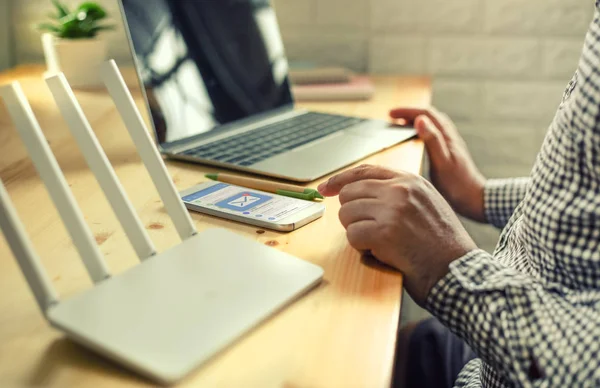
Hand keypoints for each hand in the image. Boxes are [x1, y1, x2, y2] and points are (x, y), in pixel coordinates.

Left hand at [318, 165, 476, 304]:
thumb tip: (360, 192)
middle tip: (369, 231)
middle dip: (352, 215)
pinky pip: (352, 235)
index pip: (364, 171)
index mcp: (410, 180)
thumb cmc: (442, 244)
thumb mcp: (426, 204)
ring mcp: (392, 209)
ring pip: (346, 214)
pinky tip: (383, 253)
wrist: (458, 270)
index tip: (325, 188)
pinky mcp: (385, 232)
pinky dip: (362, 248)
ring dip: (357, 232)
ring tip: (381, 243)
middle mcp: (400, 190)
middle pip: (349, 193)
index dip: (340, 180)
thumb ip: (398, 193)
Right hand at [390, 107, 486, 222]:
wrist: (475, 200)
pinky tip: (417, 141)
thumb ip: (432, 140)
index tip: (390, 114)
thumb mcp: (441, 163)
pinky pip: (435, 135)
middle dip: (410, 113)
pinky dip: (422, 132)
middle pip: (430, 116)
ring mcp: (451, 146)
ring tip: (402, 126)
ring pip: (433, 125)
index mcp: (447, 137)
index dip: (407, 111)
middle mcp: (450, 138)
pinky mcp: (450, 154)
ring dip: (417, 121)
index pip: (426, 114)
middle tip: (393, 118)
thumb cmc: (458, 185)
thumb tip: (420, 119)